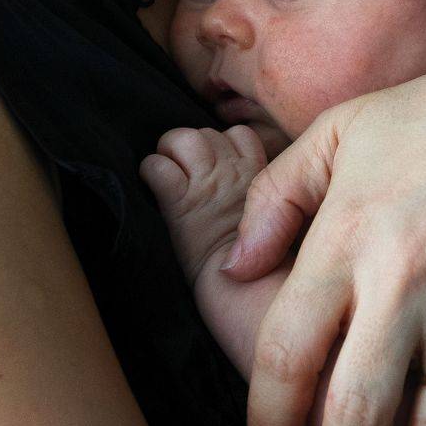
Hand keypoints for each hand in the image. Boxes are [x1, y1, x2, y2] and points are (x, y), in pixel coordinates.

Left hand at [139, 123, 267, 286]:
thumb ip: (266, 202)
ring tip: (166, 172)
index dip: (222, 146)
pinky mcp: (181, 202)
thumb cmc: (264, 270)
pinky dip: (150, 173)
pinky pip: (158, 168)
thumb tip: (252, 203)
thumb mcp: (274, 223)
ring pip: (182, 139)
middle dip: (190, 148)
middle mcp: (233, 172)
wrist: (252, 292)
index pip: (240, 135)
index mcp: (258, 176)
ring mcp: (207, 183)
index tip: (213, 166)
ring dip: (168, 152)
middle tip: (183, 173)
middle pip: (206, 132)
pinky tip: (151, 187)